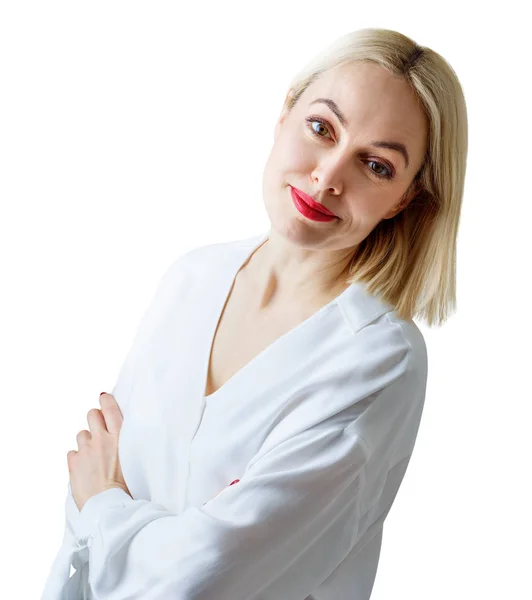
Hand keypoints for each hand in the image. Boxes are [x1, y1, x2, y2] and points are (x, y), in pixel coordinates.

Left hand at [67, 392, 131, 511]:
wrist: (109, 506)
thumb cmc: (128, 487)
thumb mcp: (135, 460)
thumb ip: (125, 444)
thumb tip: (121, 437)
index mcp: (120, 437)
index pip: (110, 408)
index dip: (106, 400)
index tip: (104, 397)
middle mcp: (101, 439)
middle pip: (92, 414)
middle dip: (94, 418)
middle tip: (99, 429)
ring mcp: (85, 450)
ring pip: (81, 433)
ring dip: (86, 440)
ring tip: (93, 454)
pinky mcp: (73, 462)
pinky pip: (72, 452)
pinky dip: (77, 457)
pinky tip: (85, 467)